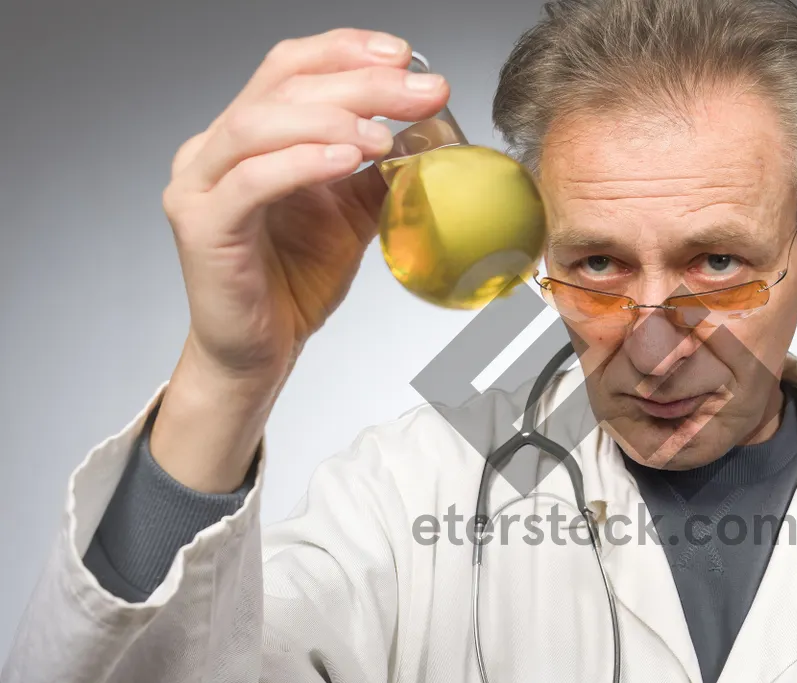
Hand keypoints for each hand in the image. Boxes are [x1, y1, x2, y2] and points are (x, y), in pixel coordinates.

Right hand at [153, 29, 449, 490]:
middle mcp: (214, 148)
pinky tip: (347, 161)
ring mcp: (199, 184)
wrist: (261, 350)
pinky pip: (250, 182)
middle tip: (422, 92)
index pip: (291, 66)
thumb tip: (428, 131)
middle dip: (362, 83)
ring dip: (331, 120)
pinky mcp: (202, 226)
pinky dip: (302, 163)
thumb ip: (378, 169)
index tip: (406, 57)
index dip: (347, 50)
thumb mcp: (352, 213)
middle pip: (284, 86)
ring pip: (259, 123)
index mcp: (248, 135)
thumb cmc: (293, 282)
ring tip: (383, 135)